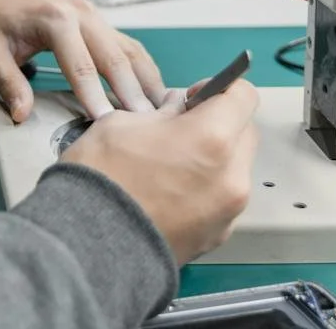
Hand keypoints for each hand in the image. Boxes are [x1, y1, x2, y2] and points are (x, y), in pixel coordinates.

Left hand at [0, 0, 165, 119]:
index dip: (94, 94)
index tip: (106, 122)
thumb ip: (8, 82)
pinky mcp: (101, 23)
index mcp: (55, 19)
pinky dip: (144, 70)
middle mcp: (82, 14)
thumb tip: (22, 115)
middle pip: (114, 57)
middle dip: (131, 92)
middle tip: (146, 124)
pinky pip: (128, 46)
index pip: (80, 64)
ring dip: (146, 81)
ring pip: (130, 50)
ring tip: (160, 112)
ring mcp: (95, 16)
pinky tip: (154, 93)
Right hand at [61, 79, 259, 265]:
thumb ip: (162, 112)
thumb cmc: (102, 176)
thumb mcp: (123, 122)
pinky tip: (171, 195)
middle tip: (180, 132)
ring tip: (172, 167)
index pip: (243, 95)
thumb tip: (177, 111)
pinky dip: (207, 190)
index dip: (220, 89)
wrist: (90, 245)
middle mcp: (233, 174)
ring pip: (236, 168)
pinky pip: (223, 200)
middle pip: (245, 132)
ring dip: (215, 159)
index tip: (194, 98)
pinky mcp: (219, 235)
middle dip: (219, 125)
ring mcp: (229, 209)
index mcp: (212, 137)